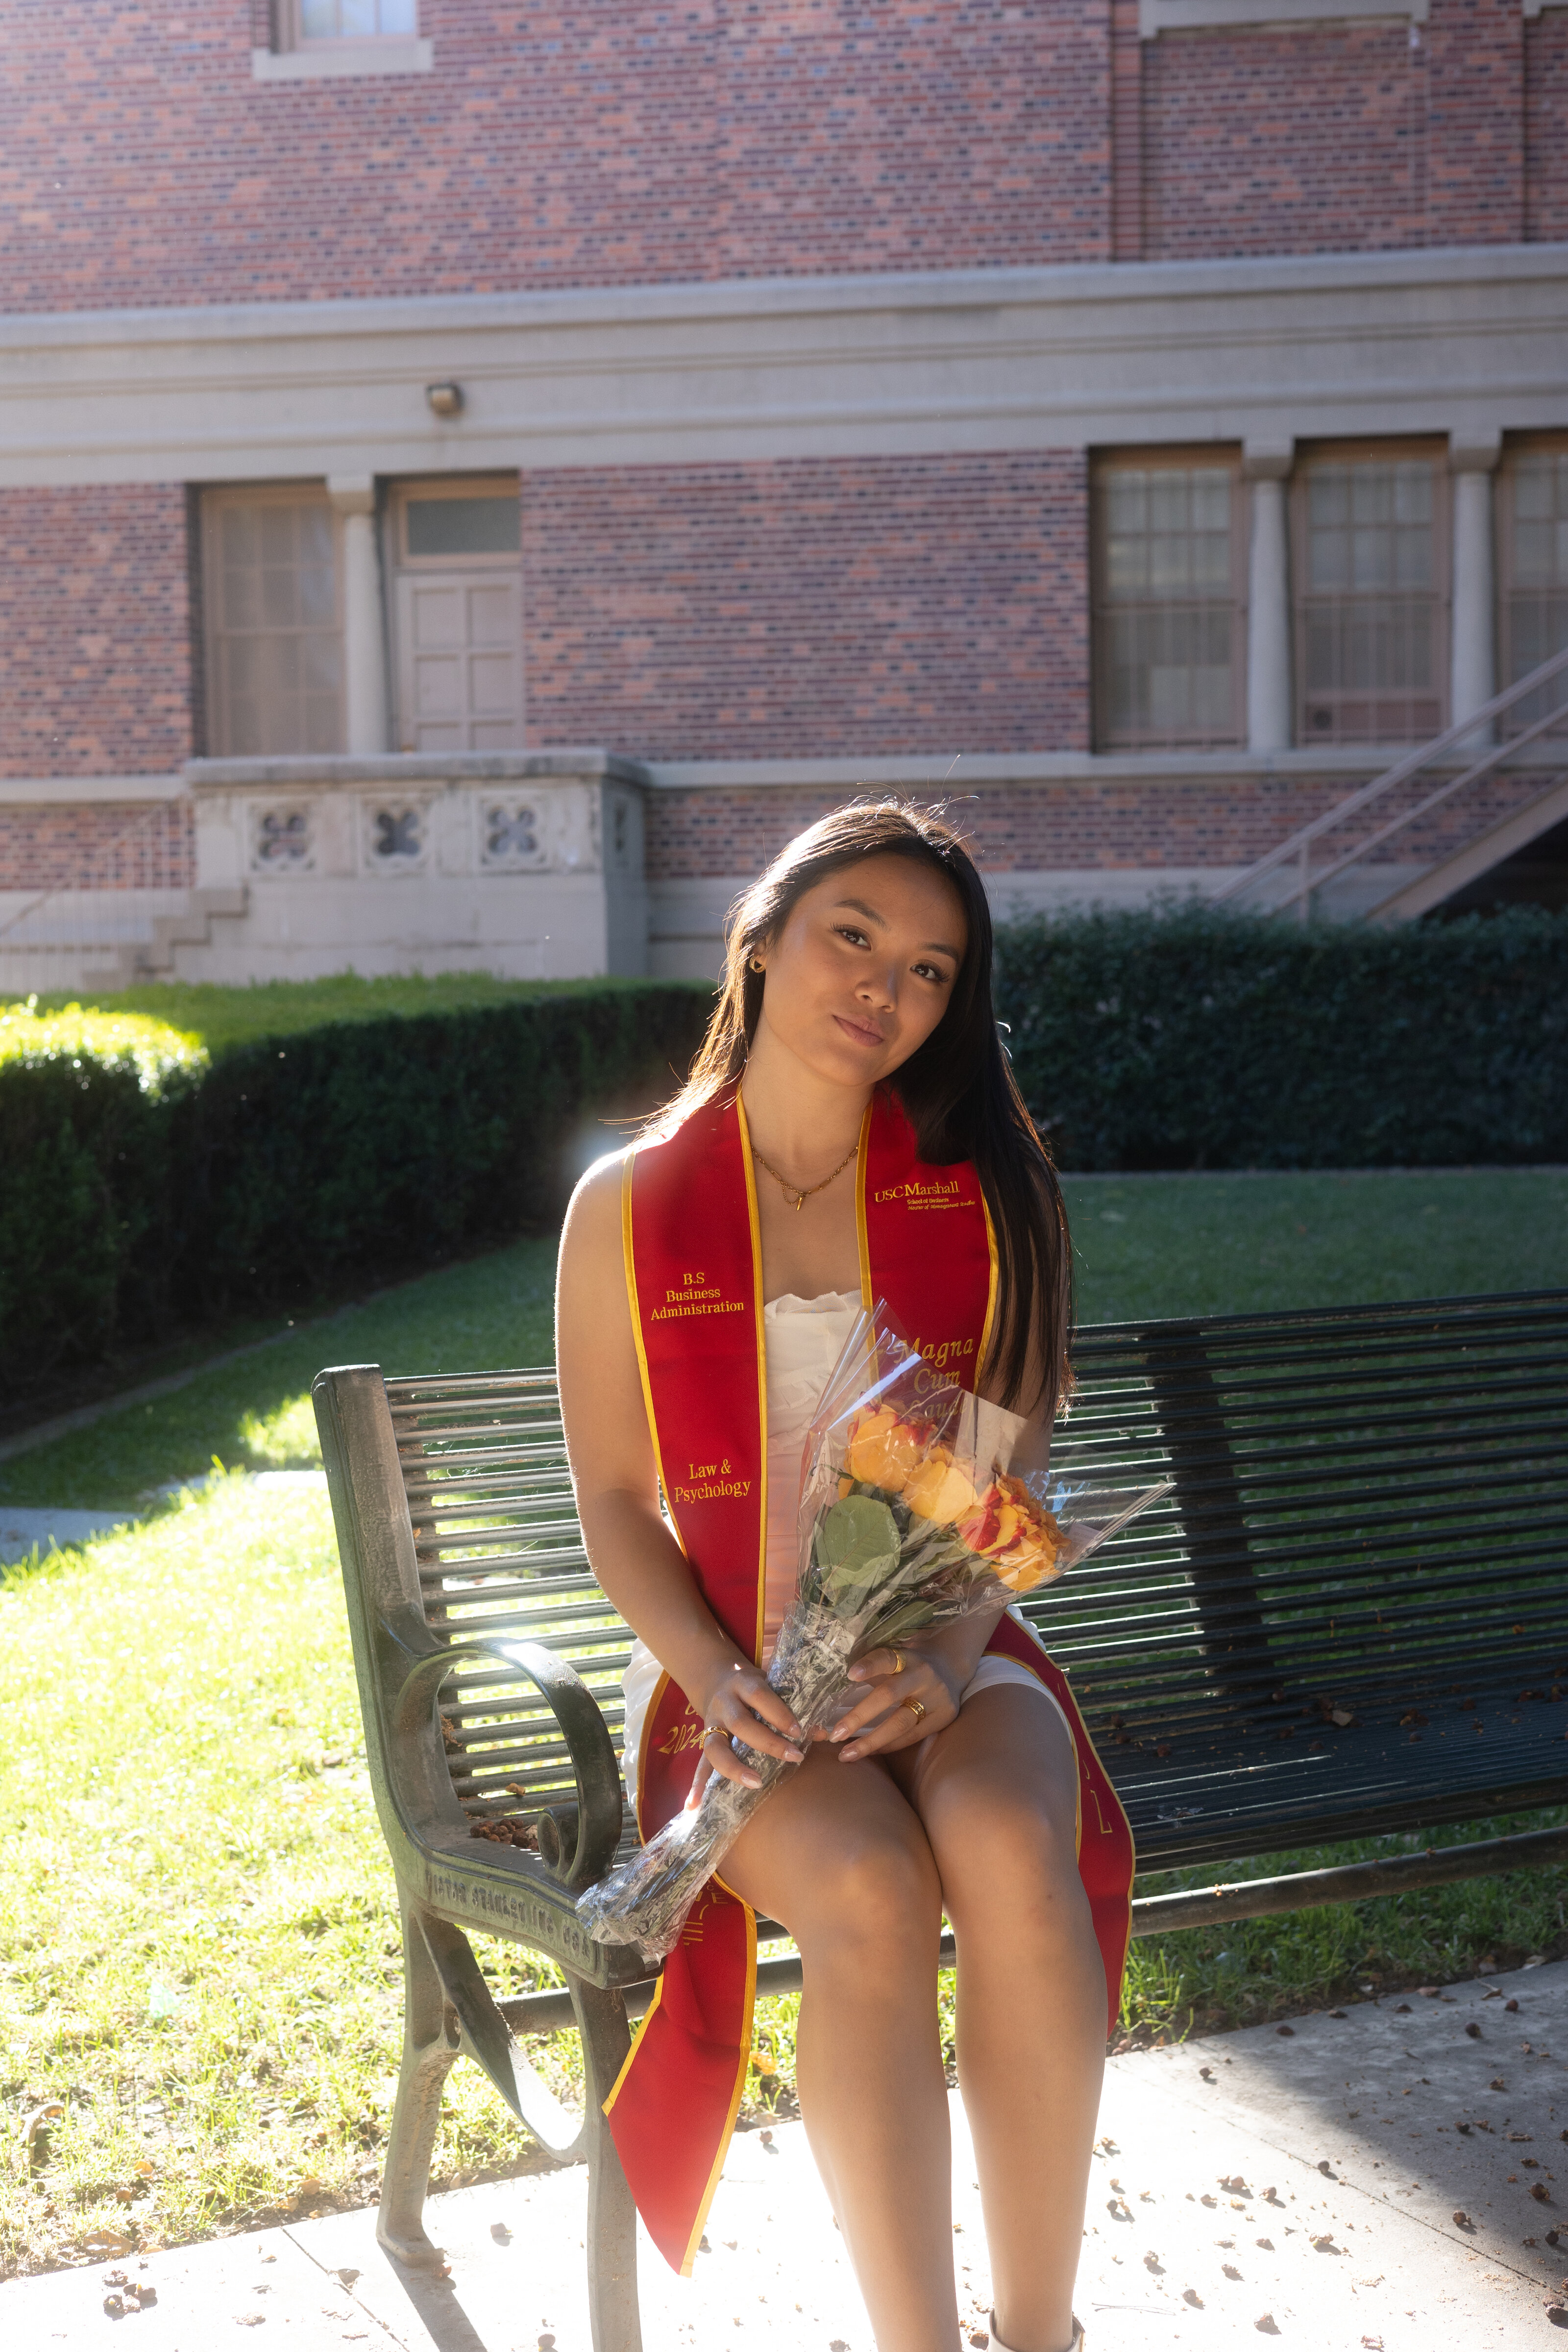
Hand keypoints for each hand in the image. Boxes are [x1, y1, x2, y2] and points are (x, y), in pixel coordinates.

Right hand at [685, 1662, 805, 1806]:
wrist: (715, 1677)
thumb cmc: (752, 1686)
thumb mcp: (771, 1685)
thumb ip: (794, 1706)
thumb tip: (823, 1733)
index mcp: (742, 1683)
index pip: (760, 1696)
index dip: (779, 1713)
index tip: (799, 1731)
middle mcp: (723, 1703)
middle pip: (741, 1723)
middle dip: (768, 1742)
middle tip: (794, 1757)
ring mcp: (710, 1723)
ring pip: (716, 1747)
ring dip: (735, 1767)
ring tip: (756, 1783)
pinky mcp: (704, 1741)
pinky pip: (699, 1765)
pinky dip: (697, 1786)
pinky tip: (694, 1806)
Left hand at [828, 1644, 961, 1762]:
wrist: (950, 1667)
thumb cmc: (908, 1664)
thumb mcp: (894, 1658)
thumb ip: (870, 1670)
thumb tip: (827, 1691)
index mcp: (907, 1656)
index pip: (886, 1658)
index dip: (869, 1666)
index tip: (849, 1674)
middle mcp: (923, 1675)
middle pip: (889, 1694)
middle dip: (860, 1716)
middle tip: (835, 1734)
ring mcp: (936, 1697)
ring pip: (901, 1722)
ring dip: (871, 1741)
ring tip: (846, 1754)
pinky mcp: (943, 1717)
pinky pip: (911, 1737)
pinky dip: (888, 1745)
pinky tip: (869, 1752)